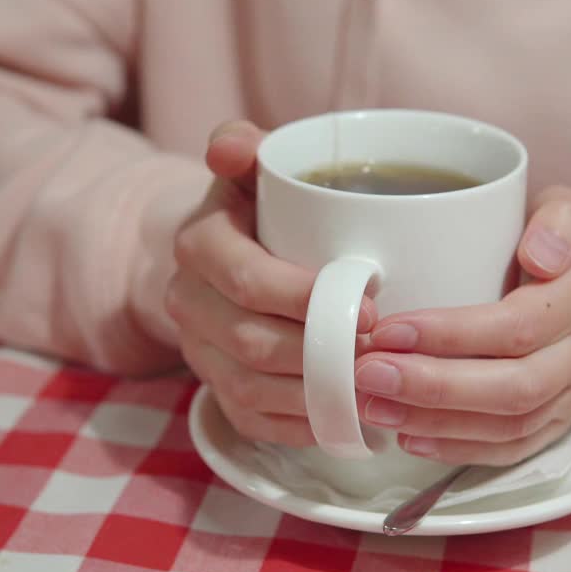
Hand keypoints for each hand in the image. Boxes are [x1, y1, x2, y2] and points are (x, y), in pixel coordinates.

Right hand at [165, 121, 374, 445]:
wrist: (225, 253)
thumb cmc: (259, 206)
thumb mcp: (251, 169)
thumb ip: (244, 145)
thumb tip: (232, 146)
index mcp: (199, 246)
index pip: (248, 281)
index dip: (307, 299)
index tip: (371, 307)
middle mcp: (188, 304)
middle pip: (253, 343)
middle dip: (322, 353)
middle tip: (382, 351)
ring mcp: (199, 353)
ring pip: (252, 389)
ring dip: (315, 395)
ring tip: (372, 387)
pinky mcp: (215, 391)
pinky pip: (253, 421)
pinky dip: (300, 426)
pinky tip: (343, 418)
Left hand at [356, 186, 570, 464]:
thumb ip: (559, 221)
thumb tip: (538, 254)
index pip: (518, 325)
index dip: (451, 334)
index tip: (390, 329)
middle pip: (513, 388)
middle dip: (433, 387)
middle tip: (368, 374)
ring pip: (509, 426)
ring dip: (435, 423)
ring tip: (372, 405)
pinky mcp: (561, 423)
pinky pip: (513, 449)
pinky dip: (458, 449)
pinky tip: (408, 436)